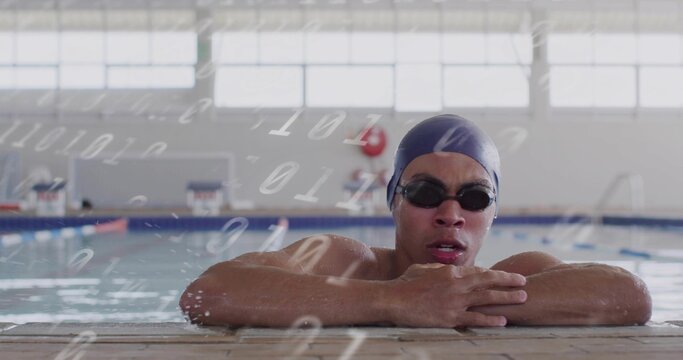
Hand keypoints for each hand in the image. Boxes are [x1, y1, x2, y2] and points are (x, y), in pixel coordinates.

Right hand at [384, 264, 526, 327]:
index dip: (493, 274)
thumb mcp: (423, 269)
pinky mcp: (451, 317)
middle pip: (488, 282)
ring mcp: (455, 302)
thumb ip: (440, 269)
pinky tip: (503, 321)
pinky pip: (475, 319)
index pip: (477, 271)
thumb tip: (449, 269)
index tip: (504, 276)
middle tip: (523, 282)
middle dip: (508, 281)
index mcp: (450, 272)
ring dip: (507, 298)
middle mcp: (457, 285)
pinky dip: (491, 320)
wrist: (394, 300)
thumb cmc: (405, 283)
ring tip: (522, 298)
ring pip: (487, 298)